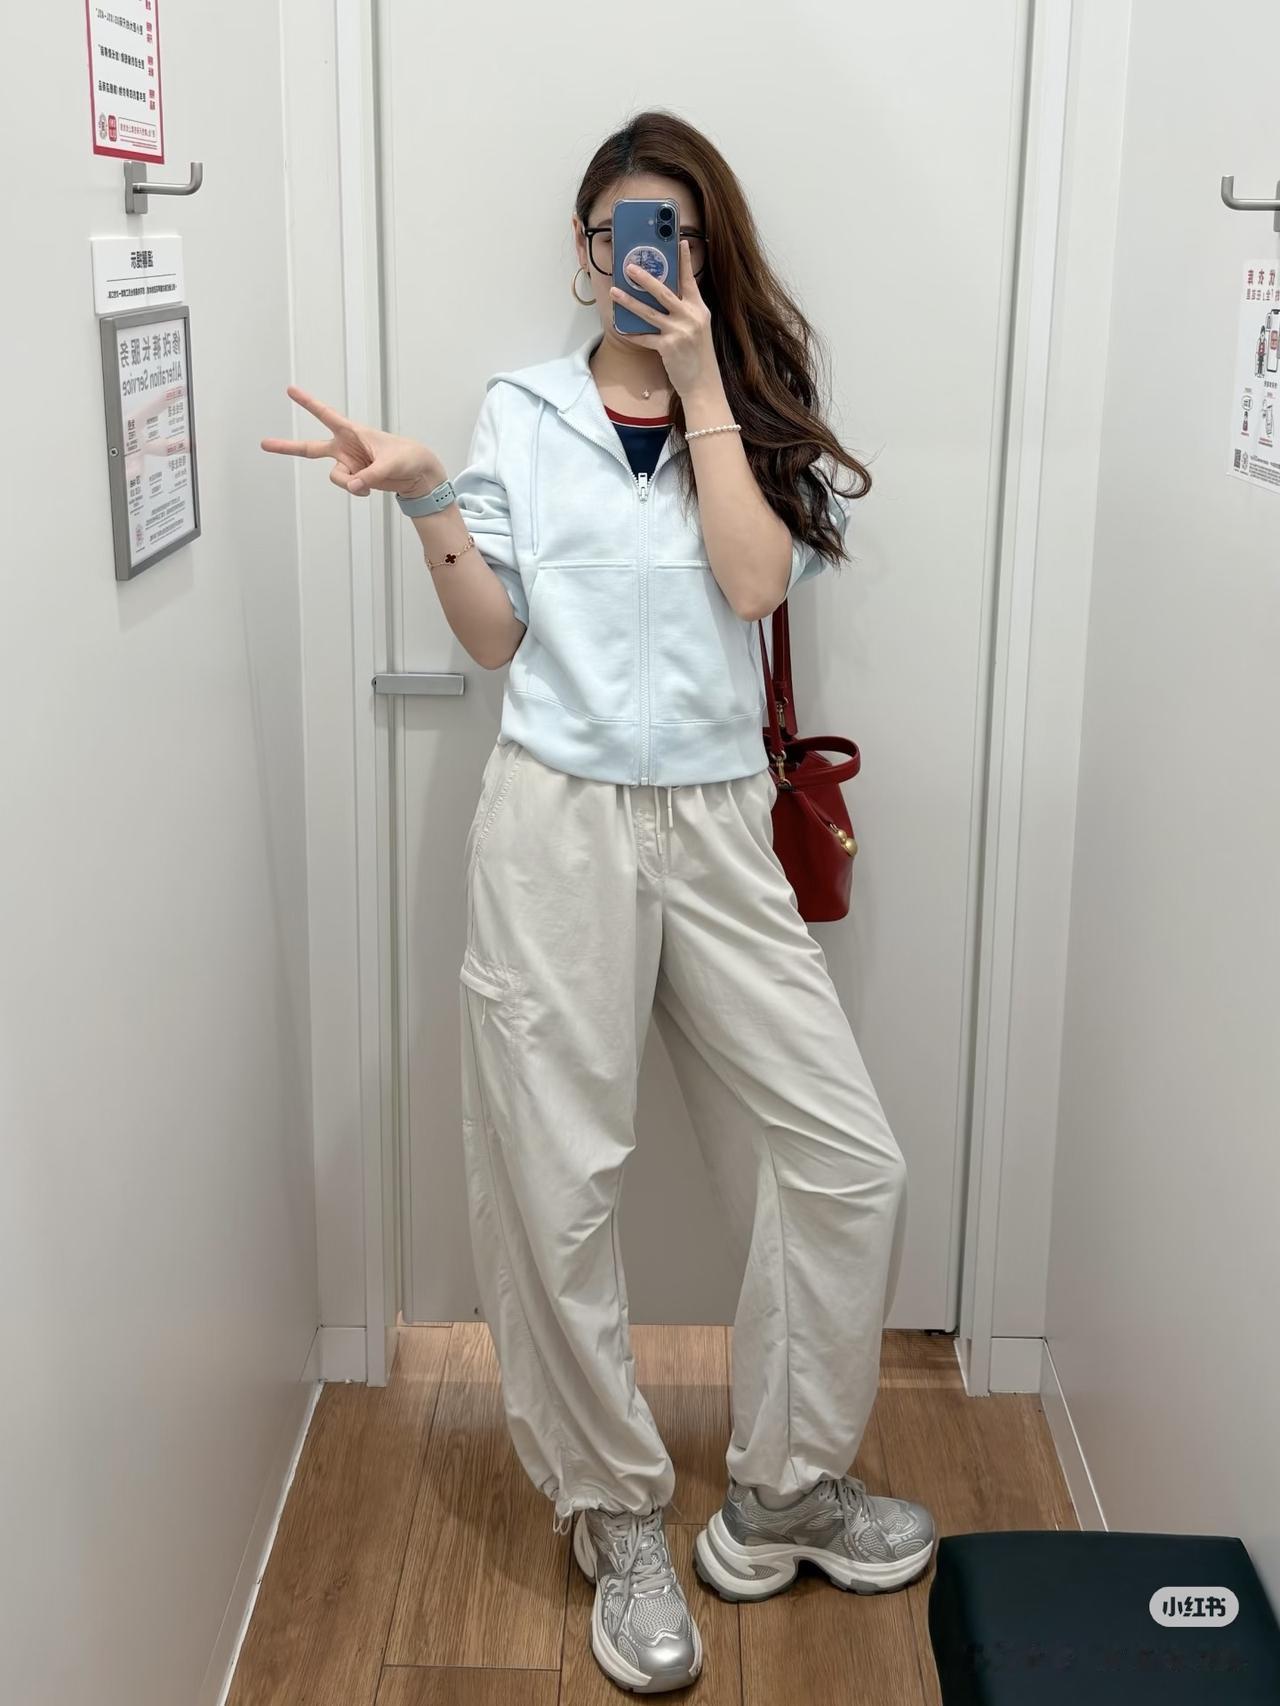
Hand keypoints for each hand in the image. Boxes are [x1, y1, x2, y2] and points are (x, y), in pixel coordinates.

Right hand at [260, 386, 444, 498]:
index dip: (308, 403)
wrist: (417, 473)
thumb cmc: (407, 457)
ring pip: (335, 477)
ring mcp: (348, 463)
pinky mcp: (353, 477)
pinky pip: (346, 487)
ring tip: (367, 482)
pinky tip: (368, 488)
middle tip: (264, 444)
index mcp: (352, 431)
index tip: (291, 390)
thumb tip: (353, 485)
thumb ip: (370, 475)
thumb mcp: (391, 463)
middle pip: (309, 448)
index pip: (326, 414)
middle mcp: (345, 446)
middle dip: (287, 447)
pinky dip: (356, 490)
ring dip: (349, 483)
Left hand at [609, 239, 719, 400]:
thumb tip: (662, 296)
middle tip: (630, 266)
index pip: (690, 280)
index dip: (684, 261)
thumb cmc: (698, 355)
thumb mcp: (697, 328)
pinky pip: (645, 337)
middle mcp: (690, 317)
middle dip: (645, 278)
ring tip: (614, 291)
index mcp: (699, 309)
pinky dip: (632, 333)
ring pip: (648, 312)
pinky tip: (620, 327)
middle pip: (664, 292)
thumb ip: (684, 311)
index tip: (679, 242)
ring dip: (629, 301)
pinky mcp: (668, 347)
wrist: (703, 384)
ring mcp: (679, 332)